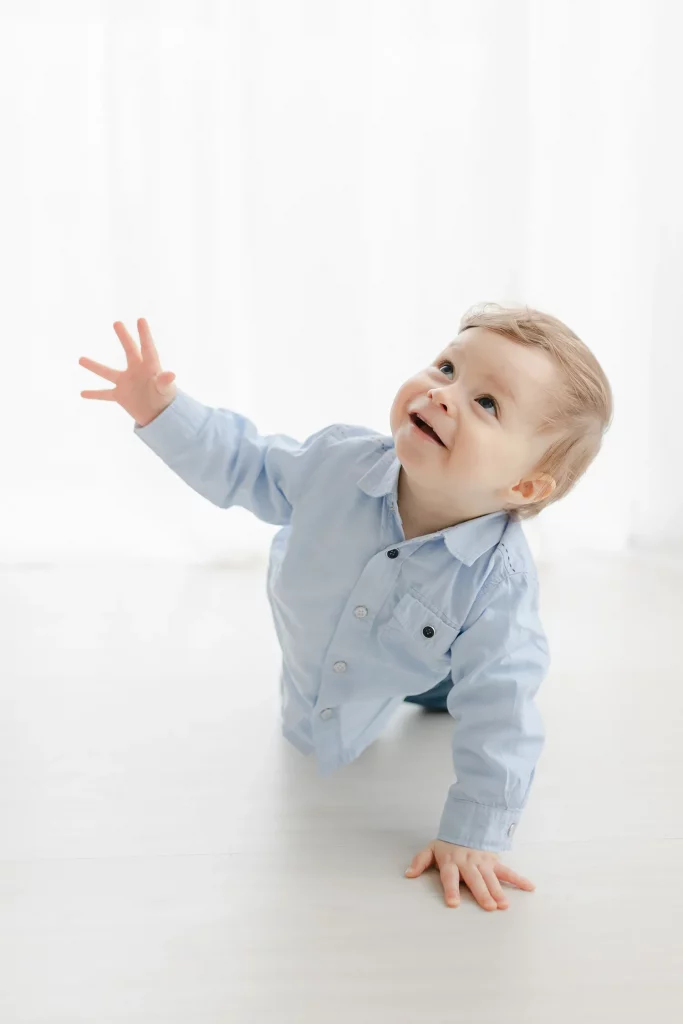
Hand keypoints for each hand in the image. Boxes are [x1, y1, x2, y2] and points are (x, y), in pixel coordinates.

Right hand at [79, 318, 176, 426]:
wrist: (159, 415)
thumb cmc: (165, 400)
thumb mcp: (166, 391)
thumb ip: (165, 382)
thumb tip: (171, 374)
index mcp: (150, 367)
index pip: (147, 348)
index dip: (144, 335)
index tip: (141, 320)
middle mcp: (136, 371)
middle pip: (129, 351)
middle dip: (124, 337)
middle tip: (117, 323)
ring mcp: (126, 382)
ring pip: (108, 372)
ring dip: (94, 366)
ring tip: (80, 359)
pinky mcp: (120, 395)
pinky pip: (104, 394)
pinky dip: (94, 394)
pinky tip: (82, 393)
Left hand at [405, 838, 534, 910]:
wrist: (465, 824)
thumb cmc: (447, 844)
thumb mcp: (430, 849)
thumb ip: (420, 861)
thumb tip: (408, 874)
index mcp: (451, 862)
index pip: (450, 877)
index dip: (451, 890)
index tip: (453, 904)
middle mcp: (468, 863)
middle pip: (475, 880)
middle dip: (482, 893)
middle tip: (489, 907)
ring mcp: (483, 862)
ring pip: (491, 878)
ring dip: (498, 891)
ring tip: (504, 905)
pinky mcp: (494, 861)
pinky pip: (507, 871)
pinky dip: (519, 879)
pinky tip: (529, 888)